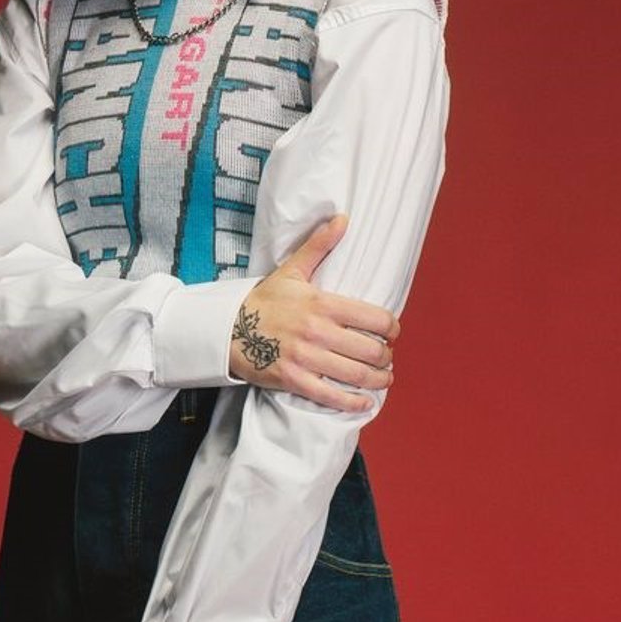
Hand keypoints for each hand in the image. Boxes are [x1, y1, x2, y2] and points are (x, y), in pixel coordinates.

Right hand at [228, 212, 398, 410]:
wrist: (228, 329)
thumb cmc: (264, 301)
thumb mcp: (292, 270)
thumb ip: (320, 246)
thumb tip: (342, 219)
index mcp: (322, 303)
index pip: (374, 318)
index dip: (391, 328)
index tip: (392, 333)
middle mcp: (318, 331)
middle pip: (370, 350)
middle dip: (385, 356)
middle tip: (386, 357)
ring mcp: (306, 358)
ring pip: (356, 374)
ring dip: (377, 380)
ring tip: (383, 378)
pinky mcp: (294, 380)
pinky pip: (331, 396)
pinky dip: (353, 403)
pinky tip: (365, 402)